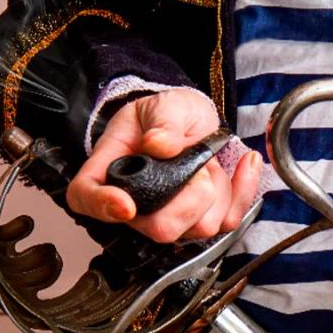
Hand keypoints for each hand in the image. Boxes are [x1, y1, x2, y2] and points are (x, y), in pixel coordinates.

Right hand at [66, 89, 262, 241]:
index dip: (103, 206)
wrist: (192, 121)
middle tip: (196, 164)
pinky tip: (244, 164)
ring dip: (216, 188)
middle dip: (189, 196)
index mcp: (110, 173)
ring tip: (210, 160)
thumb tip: (159, 144)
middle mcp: (137, 206)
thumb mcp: (162, 105)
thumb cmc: (165, 115)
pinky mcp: (202, 219)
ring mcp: (171, 218)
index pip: (88, 199)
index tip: (125, 205)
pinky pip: (228, 221)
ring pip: (198, 228)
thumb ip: (162, 120)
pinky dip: (242, 191)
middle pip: (158, 228)